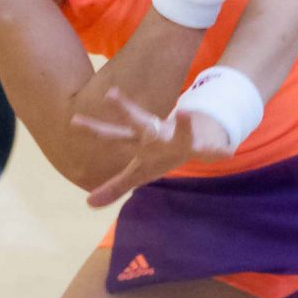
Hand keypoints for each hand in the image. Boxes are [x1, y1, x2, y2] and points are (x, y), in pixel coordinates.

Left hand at [71, 87, 230, 207]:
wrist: (197, 137)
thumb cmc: (161, 155)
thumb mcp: (138, 172)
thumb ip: (114, 186)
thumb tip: (88, 203)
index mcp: (141, 143)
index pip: (113, 135)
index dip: (94, 130)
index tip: (73, 121)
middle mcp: (158, 136)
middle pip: (140, 123)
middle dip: (127, 111)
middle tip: (110, 94)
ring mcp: (181, 138)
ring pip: (180, 132)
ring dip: (183, 124)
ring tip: (185, 112)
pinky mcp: (204, 145)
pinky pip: (212, 148)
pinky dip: (218, 149)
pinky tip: (224, 151)